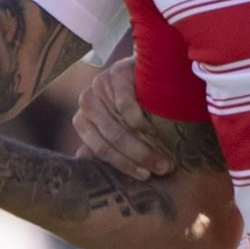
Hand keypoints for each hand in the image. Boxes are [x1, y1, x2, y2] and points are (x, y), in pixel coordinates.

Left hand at [73, 56, 173, 179]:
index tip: (147, 176)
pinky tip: (156, 129)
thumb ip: (106, 147)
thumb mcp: (123, 129)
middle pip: (112, 139)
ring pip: (118, 126)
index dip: (124, 165)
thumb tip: (86, 162)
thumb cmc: (139, 108)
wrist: (154, 72)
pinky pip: (125, 105)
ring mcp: (99, 85)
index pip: (100, 149)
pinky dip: (140, 121)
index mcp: (83, 120)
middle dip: (140, 157)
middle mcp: (87, 102)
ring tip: (166, 154)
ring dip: (144, 143)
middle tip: (164, 169)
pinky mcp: (116, 72)